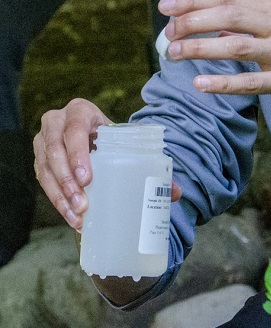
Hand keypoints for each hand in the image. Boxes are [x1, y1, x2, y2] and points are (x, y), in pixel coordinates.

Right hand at [33, 99, 181, 229]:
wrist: (93, 132)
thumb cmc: (114, 137)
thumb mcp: (127, 140)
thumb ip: (151, 161)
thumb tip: (175, 192)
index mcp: (79, 111)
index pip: (74, 130)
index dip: (77, 153)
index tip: (87, 179)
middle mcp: (55, 122)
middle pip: (55, 152)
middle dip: (68, 182)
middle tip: (84, 205)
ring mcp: (43, 141)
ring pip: (45, 169)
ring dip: (60, 196)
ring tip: (79, 216)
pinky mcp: (38, 159)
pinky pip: (42, 181)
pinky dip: (57, 200)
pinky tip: (71, 216)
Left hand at [159, 0, 270, 112]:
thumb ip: (256, 27)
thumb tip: (219, 30)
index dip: (196, 0)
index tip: (167, 5)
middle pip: (230, 14)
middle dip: (193, 20)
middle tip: (166, 31)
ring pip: (237, 45)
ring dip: (202, 49)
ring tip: (174, 54)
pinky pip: (253, 81)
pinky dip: (224, 83)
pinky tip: (200, 85)